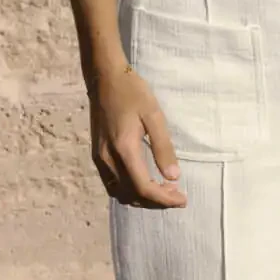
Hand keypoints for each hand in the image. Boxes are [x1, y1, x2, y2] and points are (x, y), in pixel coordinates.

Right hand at [88, 64, 187, 208]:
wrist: (104, 78)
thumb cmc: (132, 92)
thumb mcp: (154, 115)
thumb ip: (163, 147)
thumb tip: (173, 177)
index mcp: (124, 149)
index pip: (143, 188)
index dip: (164, 200)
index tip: (182, 199)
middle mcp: (108, 159)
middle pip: (131, 195)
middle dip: (156, 201)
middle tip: (176, 194)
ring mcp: (99, 158)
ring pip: (119, 193)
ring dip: (141, 198)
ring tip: (163, 190)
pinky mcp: (96, 155)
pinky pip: (112, 184)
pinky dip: (129, 190)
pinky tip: (143, 181)